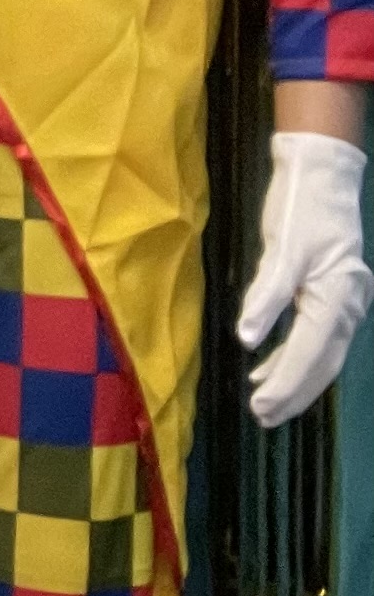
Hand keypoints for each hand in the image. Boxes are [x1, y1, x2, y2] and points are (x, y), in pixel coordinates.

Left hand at [238, 131, 370, 424]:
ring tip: (265, 403)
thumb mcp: (281, 249)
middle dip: (294, 392)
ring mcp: (345, 300)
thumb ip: (265, 296)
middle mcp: (348, 305)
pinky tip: (268, 365)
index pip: (310, 353)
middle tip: (265, 418)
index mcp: (336, 297)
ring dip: (295, 378)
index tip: (262, 407)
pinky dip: (296, 354)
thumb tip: (247, 339)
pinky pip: (318, 335)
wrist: (323, 177)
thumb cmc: (300, 210)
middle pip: (322, 362)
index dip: (286, 384)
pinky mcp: (333, 292)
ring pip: (323, 352)